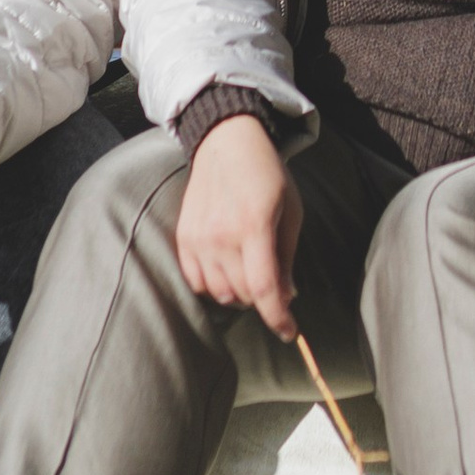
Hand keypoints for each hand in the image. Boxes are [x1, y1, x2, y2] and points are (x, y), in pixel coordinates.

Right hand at [175, 114, 301, 339]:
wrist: (225, 142)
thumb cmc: (267, 174)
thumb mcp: (290, 210)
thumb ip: (287, 256)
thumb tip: (287, 296)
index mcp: (255, 226)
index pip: (265, 288)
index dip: (279, 318)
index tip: (289, 332)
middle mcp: (222, 236)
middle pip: (243, 295)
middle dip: (263, 298)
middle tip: (272, 280)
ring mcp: (198, 238)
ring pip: (219, 293)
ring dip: (239, 293)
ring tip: (249, 271)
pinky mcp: (183, 238)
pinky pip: (196, 282)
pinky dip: (213, 286)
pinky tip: (225, 269)